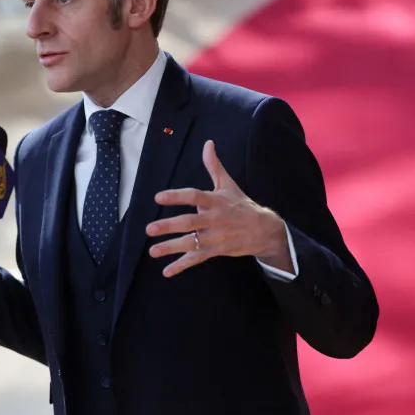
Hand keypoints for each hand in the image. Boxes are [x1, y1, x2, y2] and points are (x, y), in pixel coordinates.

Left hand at [146, 140, 289, 277]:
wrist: (264, 229)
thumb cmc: (242, 205)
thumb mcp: (228, 184)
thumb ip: (214, 165)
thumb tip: (207, 143)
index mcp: (216, 201)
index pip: (194, 196)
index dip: (177, 196)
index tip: (158, 197)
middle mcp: (215, 219)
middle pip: (190, 223)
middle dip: (169, 226)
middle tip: (150, 229)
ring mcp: (216, 237)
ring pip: (192, 243)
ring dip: (171, 247)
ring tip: (153, 251)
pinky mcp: (217, 250)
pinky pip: (197, 258)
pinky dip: (182, 265)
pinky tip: (167, 271)